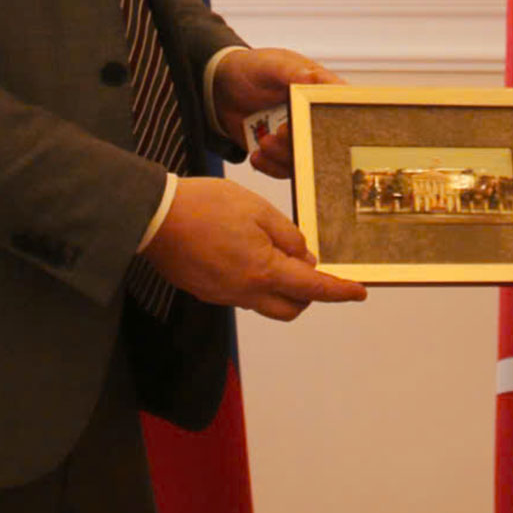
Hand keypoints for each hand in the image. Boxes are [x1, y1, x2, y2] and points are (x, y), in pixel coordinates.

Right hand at [142, 174, 368, 320]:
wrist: (153, 216)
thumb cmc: (204, 205)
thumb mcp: (257, 209)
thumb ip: (287, 234)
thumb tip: (303, 256)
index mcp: (263, 271)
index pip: (313, 288)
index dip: (339, 291)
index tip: (359, 292)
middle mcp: (245, 292)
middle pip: (291, 307)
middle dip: (308, 294)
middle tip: (307, 267)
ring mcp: (224, 295)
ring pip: (265, 303)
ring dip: (280, 288)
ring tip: (271, 252)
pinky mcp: (206, 292)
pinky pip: (242, 295)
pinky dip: (254, 282)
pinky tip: (244, 255)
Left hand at [211, 47, 340, 177]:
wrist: (222, 88)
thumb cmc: (252, 69)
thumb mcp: (270, 64)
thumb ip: (290, 71)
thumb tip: (310, 78)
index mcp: (320, 90)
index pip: (342, 107)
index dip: (338, 119)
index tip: (318, 122)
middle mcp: (314, 116)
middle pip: (326, 139)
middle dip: (305, 141)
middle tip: (283, 131)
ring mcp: (298, 136)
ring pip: (306, 158)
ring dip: (284, 154)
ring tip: (264, 141)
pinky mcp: (282, 152)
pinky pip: (285, 169)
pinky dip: (271, 165)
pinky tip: (256, 154)